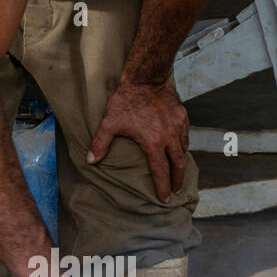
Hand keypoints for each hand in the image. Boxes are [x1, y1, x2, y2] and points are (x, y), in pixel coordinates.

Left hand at [87, 77, 188, 203]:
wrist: (146, 77)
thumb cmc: (126, 100)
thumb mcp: (110, 122)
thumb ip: (100, 143)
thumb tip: (91, 160)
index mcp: (153, 142)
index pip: (160, 171)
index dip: (162, 187)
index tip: (164, 199)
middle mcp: (169, 137)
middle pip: (178, 164)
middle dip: (177, 180)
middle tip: (176, 190)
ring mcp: (178, 126)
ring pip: (183, 149)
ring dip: (180, 162)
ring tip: (177, 170)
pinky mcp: (183, 116)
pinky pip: (185, 135)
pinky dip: (183, 145)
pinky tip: (178, 147)